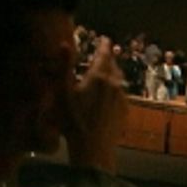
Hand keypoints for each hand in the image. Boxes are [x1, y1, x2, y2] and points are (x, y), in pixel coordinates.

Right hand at [65, 36, 126, 171]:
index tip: (105, 39)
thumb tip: (64, 44)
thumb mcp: (63, 92)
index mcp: (98, 76)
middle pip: (113, 66)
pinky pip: (121, 94)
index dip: (104, 45)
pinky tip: (111, 94)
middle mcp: (113, 84)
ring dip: (113, 73)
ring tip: (107, 72)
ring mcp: (121, 98)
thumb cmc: (73, 120)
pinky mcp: (124, 111)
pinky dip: (116, 88)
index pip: (104, 54)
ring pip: (119, 79)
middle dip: (109, 58)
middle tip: (106, 54)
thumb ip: (64, 66)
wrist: (93, 147)